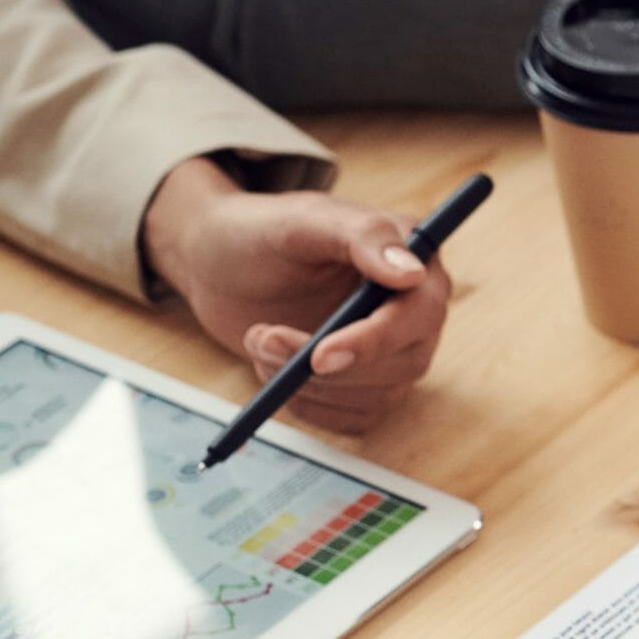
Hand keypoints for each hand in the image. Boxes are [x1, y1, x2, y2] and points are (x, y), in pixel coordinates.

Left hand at [139, 160, 450, 430]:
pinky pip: (355, 418)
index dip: (374, 340)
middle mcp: (413, 309)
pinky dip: (310, 406)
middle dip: (330, 367)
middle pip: (405, 363)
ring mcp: (392, 351)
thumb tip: (413, 271)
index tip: (320, 356)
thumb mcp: (304, 221)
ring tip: (259, 340)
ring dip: (309, 384)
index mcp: (415, 259)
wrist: (218, 265)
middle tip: (264, 339)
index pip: (421, 312)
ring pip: (377, 396)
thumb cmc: (262, 232)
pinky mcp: (365, 384)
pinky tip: (276, 369)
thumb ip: (362, 237)